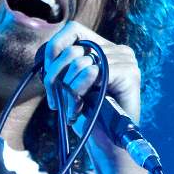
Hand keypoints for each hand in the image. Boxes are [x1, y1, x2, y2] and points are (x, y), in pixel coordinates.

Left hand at [41, 22, 142, 158]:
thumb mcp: (69, 84)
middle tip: (54, 99)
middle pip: (72, 48)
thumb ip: (62, 64)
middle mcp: (118, 49)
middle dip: (55, 75)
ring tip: (73, 107)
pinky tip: (81, 107)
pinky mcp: (129, 72)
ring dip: (68, 89)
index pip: (71, 29)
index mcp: (104, 47)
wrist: (107, 144)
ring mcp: (126, 59)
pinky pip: (93, 71)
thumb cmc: (88, 116)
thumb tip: (44, 52)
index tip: (47, 75)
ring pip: (80, 62)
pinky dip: (79, 91)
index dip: (53, 48)